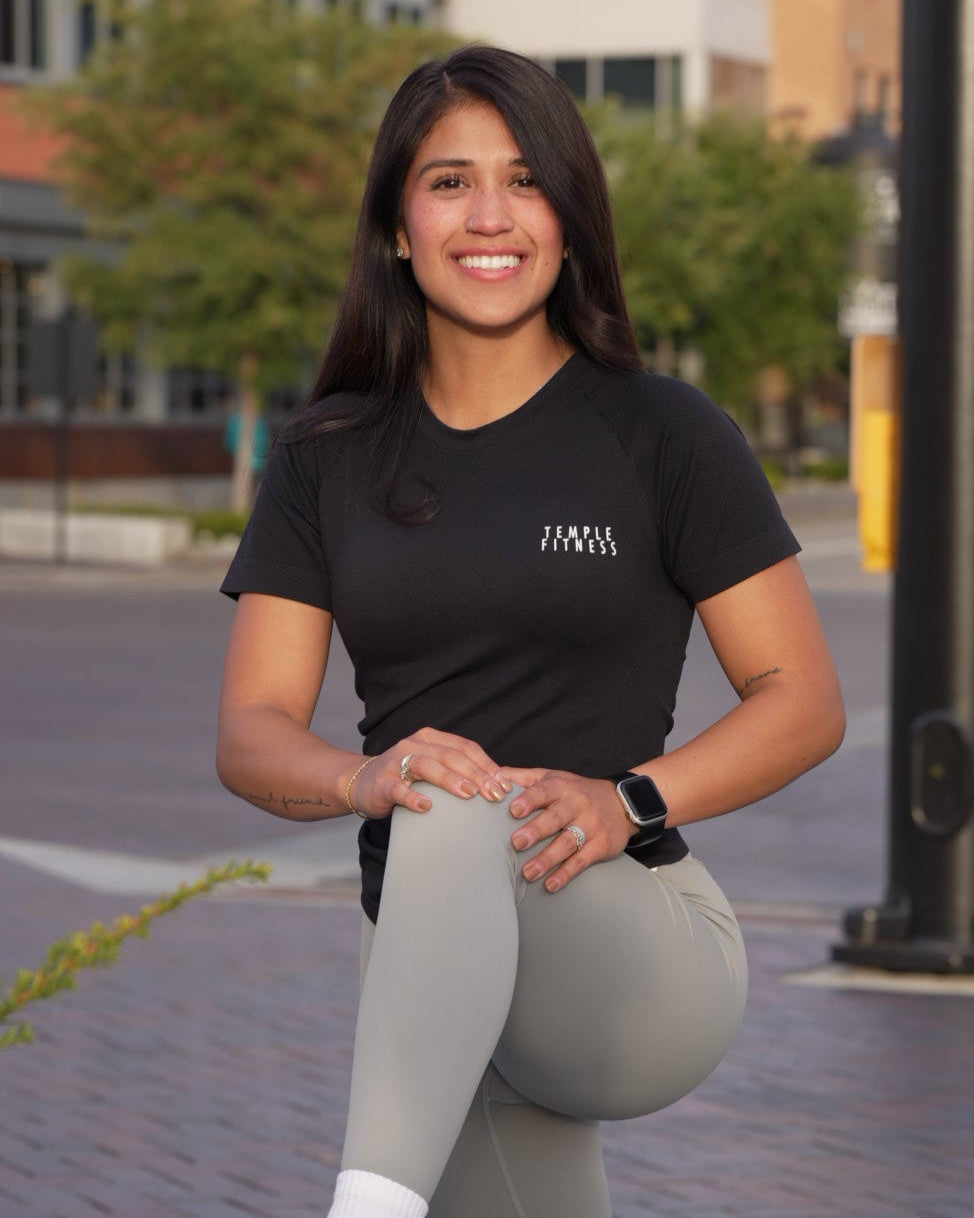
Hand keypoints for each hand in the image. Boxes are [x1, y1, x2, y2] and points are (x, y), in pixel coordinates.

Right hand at [349, 727, 510, 818]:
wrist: (362, 782)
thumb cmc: (407, 778)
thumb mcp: (433, 768)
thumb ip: (459, 770)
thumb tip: (498, 784)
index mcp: (431, 738)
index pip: (465, 748)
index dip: (487, 764)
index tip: (505, 784)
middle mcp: (415, 744)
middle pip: (451, 756)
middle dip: (476, 774)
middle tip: (495, 794)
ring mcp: (397, 762)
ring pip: (427, 766)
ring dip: (450, 780)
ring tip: (470, 794)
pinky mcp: (382, 783)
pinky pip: (398, 789)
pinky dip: (412, 797)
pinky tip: (426, 807)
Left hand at [502, 768, 633, 892]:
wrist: (620, 803)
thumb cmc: (576, 791)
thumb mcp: (552, 777)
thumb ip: (523, 777)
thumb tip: (493, 775)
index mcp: (561, 787)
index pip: (544, 791)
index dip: (529, 799)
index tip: (513, 810)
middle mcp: (577, 804)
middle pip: (556, 818)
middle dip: (536, 830)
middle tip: (517, 843)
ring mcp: (590, 825)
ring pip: (567, 842)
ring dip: (547, 859)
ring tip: (528, 873)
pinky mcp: (600, 845)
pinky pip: (581, 860)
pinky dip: (566, 873)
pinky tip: (551, 884)